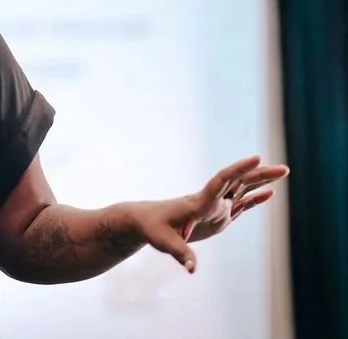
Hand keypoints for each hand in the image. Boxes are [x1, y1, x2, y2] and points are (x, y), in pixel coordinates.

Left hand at [129, 156, 289, 272]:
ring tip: (283, 172)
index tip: (257, 158)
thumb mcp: (164, 242)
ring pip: (242, 190)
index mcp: (198, 202)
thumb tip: (192, 269)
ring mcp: (215, 207)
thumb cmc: (152, 229)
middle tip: (284, 169)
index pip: (221, 181)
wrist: (145, 222)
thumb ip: (180, 253)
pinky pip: (240, 204)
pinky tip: (269, 193)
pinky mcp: (217, 216)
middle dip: (260, 174)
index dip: (238, 169)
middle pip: (238, 182)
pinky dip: (255, 198)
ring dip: (261, 181)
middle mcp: (210, 201)